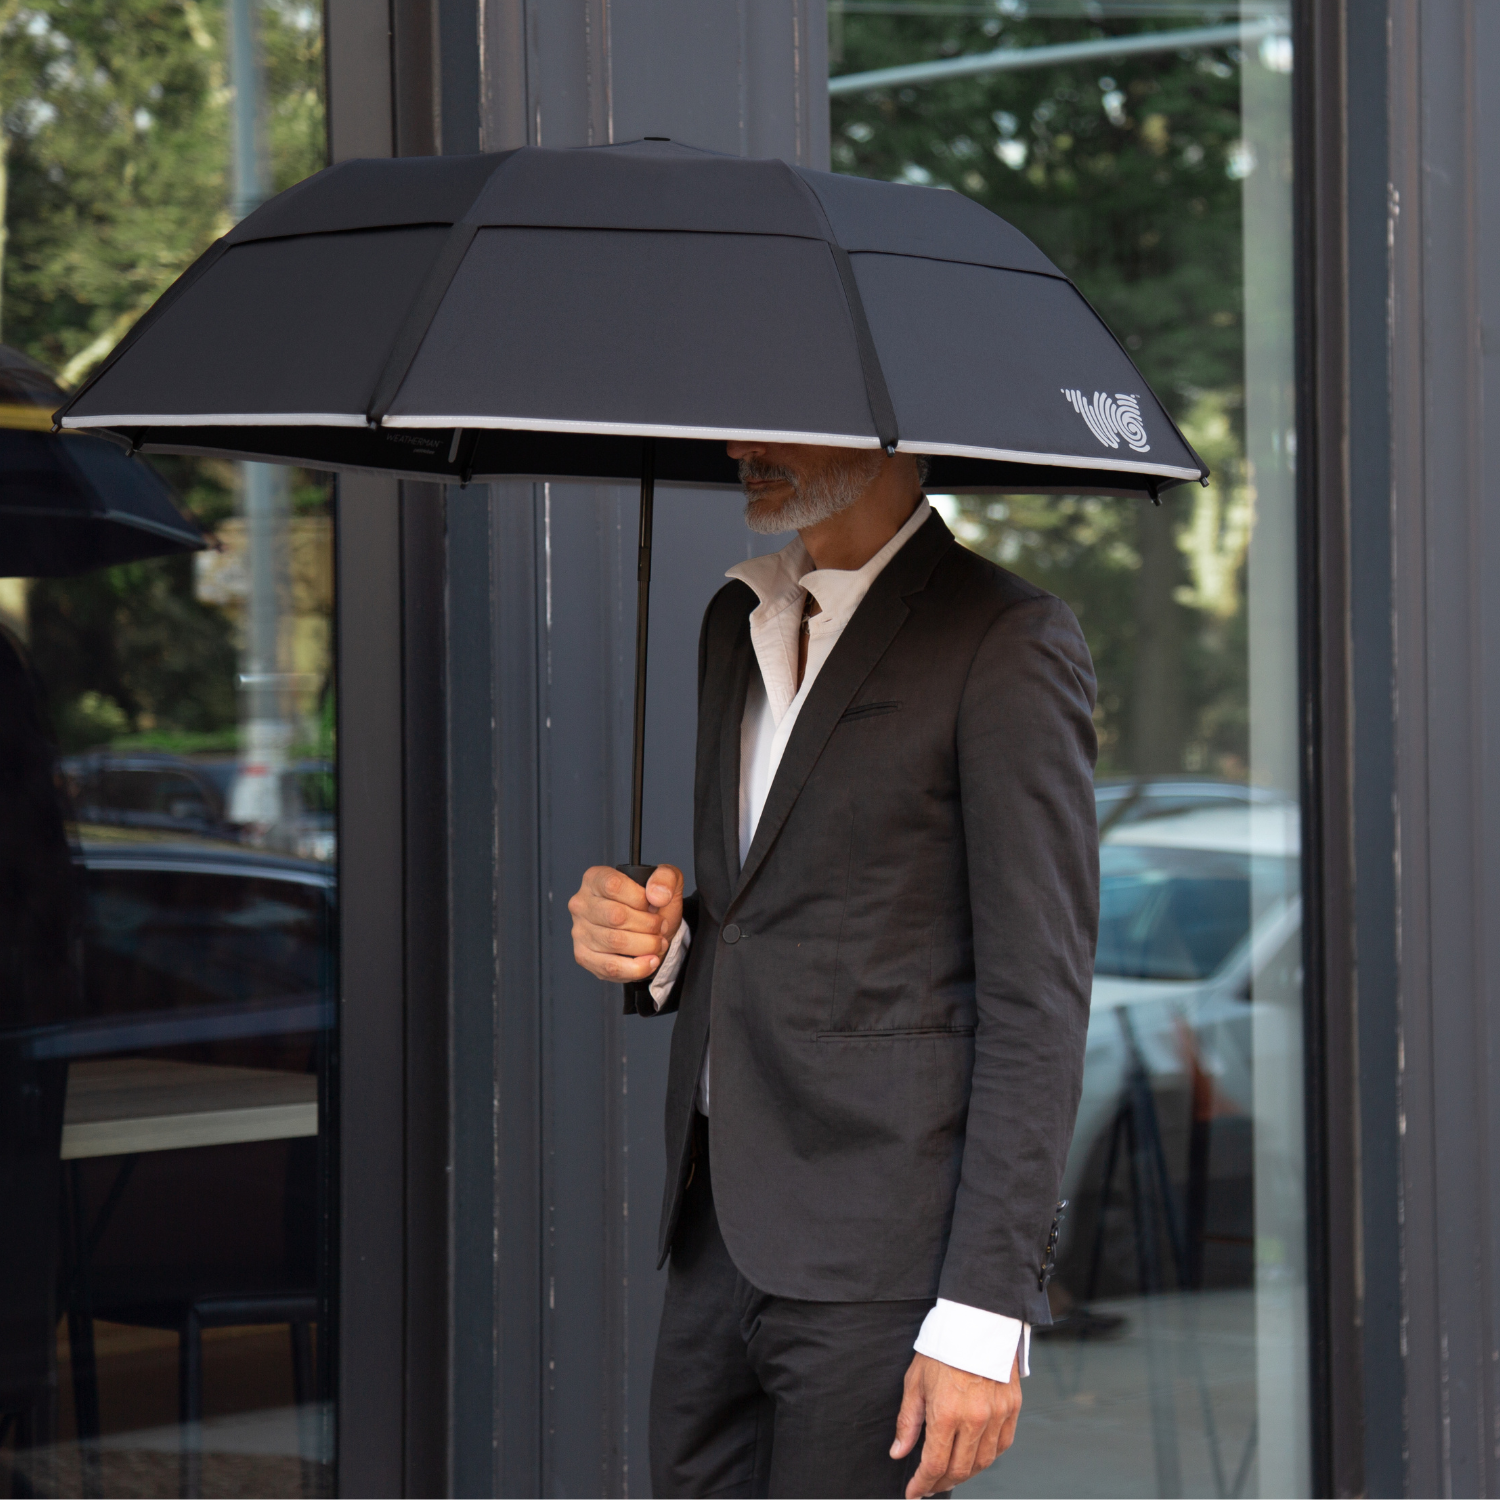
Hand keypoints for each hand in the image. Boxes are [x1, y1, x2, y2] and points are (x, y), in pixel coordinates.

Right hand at [568, 864, 684, 984]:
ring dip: (646, 945)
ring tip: (658, 942)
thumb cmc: (652, 905)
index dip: (640, 898)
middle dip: (648, 924)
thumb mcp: (666, 882)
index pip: (614, 885)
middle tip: (660, 927)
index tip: (655, 905)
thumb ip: (666, 878)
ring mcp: (580, 931)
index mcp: (595, 879)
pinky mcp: (584, 956)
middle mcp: (582, 904)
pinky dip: (637, 967)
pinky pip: (611, 966)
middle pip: (615, 916)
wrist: (649, 931)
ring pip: (615, 942)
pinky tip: (650, 961)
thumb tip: (657, 895)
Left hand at [891, 1350, 1020, 1497]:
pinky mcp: (1012, 1408)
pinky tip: (975, 1457)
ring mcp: (997, 1415)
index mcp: (947, 1414)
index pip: (935, 1464)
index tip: (913, 1493)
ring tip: (950, 1474)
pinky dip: (987, 1457)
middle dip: (941, 1483)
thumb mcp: (915, 1382)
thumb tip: (898, 1453)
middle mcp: (975, 1419)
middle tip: (929, 1485)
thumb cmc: (942, 1348)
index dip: (922, 1484)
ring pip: (983, 1463)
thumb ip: (908, 1422)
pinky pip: (1002, 1446)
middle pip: (960, 1470)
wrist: (976, 1320)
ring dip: (965, 1474)